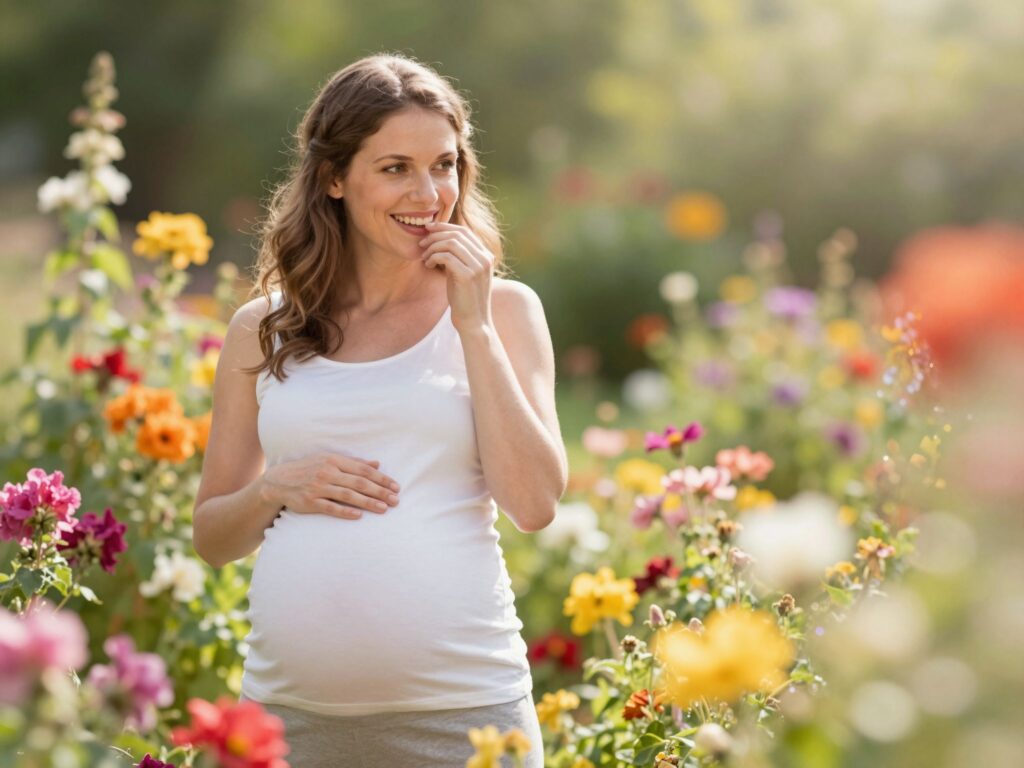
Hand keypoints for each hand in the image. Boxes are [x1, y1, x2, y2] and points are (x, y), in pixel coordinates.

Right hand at [261, 453, 400, 519]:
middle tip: (396, 500)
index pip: (364, 470)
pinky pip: (330, 508)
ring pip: (348, 495)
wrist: (279, 481)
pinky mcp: (310, 502)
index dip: (381, 478)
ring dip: (368, 503)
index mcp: (334, 461)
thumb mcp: (330, 461)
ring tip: (384, 509)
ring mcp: (318, 487)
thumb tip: (377, 463)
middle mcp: (327, 473)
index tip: (396, 487)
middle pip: (359, 483)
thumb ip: (354, 463)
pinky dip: (345, 512)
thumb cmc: (310, 469)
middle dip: (380, 492)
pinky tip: (359, 516)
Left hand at [418, 221, 494, 333]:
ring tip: (424, 257)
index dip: (445, 227)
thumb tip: (439, 240)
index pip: (464, 231)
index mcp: (486, 255)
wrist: (473, 322)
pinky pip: (446, 257)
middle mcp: (485, 258)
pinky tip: (428, 265)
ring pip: (451, 243)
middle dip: (436, 235)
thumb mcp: (463, 273)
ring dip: (433, 247)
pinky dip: (433, 257)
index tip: (428, 229)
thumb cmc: (465, 299)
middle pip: (457, 234)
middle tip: (421, 243)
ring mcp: (478, 266)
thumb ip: (458, 257)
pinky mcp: (468, 276)